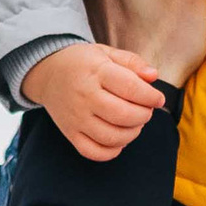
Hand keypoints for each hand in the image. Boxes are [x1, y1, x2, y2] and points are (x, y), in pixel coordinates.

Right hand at [24, 40, 166, 160]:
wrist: (48, 72)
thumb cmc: (83, 63)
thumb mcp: (107, 53)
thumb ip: (133, 62)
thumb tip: (153, 75)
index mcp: (96, 72)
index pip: (130, 88)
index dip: (151, 96)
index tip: (158, 98)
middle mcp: (84, 96)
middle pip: (122, 115)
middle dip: (143, 115)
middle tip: (146, 110)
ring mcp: (76, 117)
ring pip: (111, 137)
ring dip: (131, 133)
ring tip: (134, 123)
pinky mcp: (70, 133)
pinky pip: (94, 152)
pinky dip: (112, 151)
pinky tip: (118, 139)